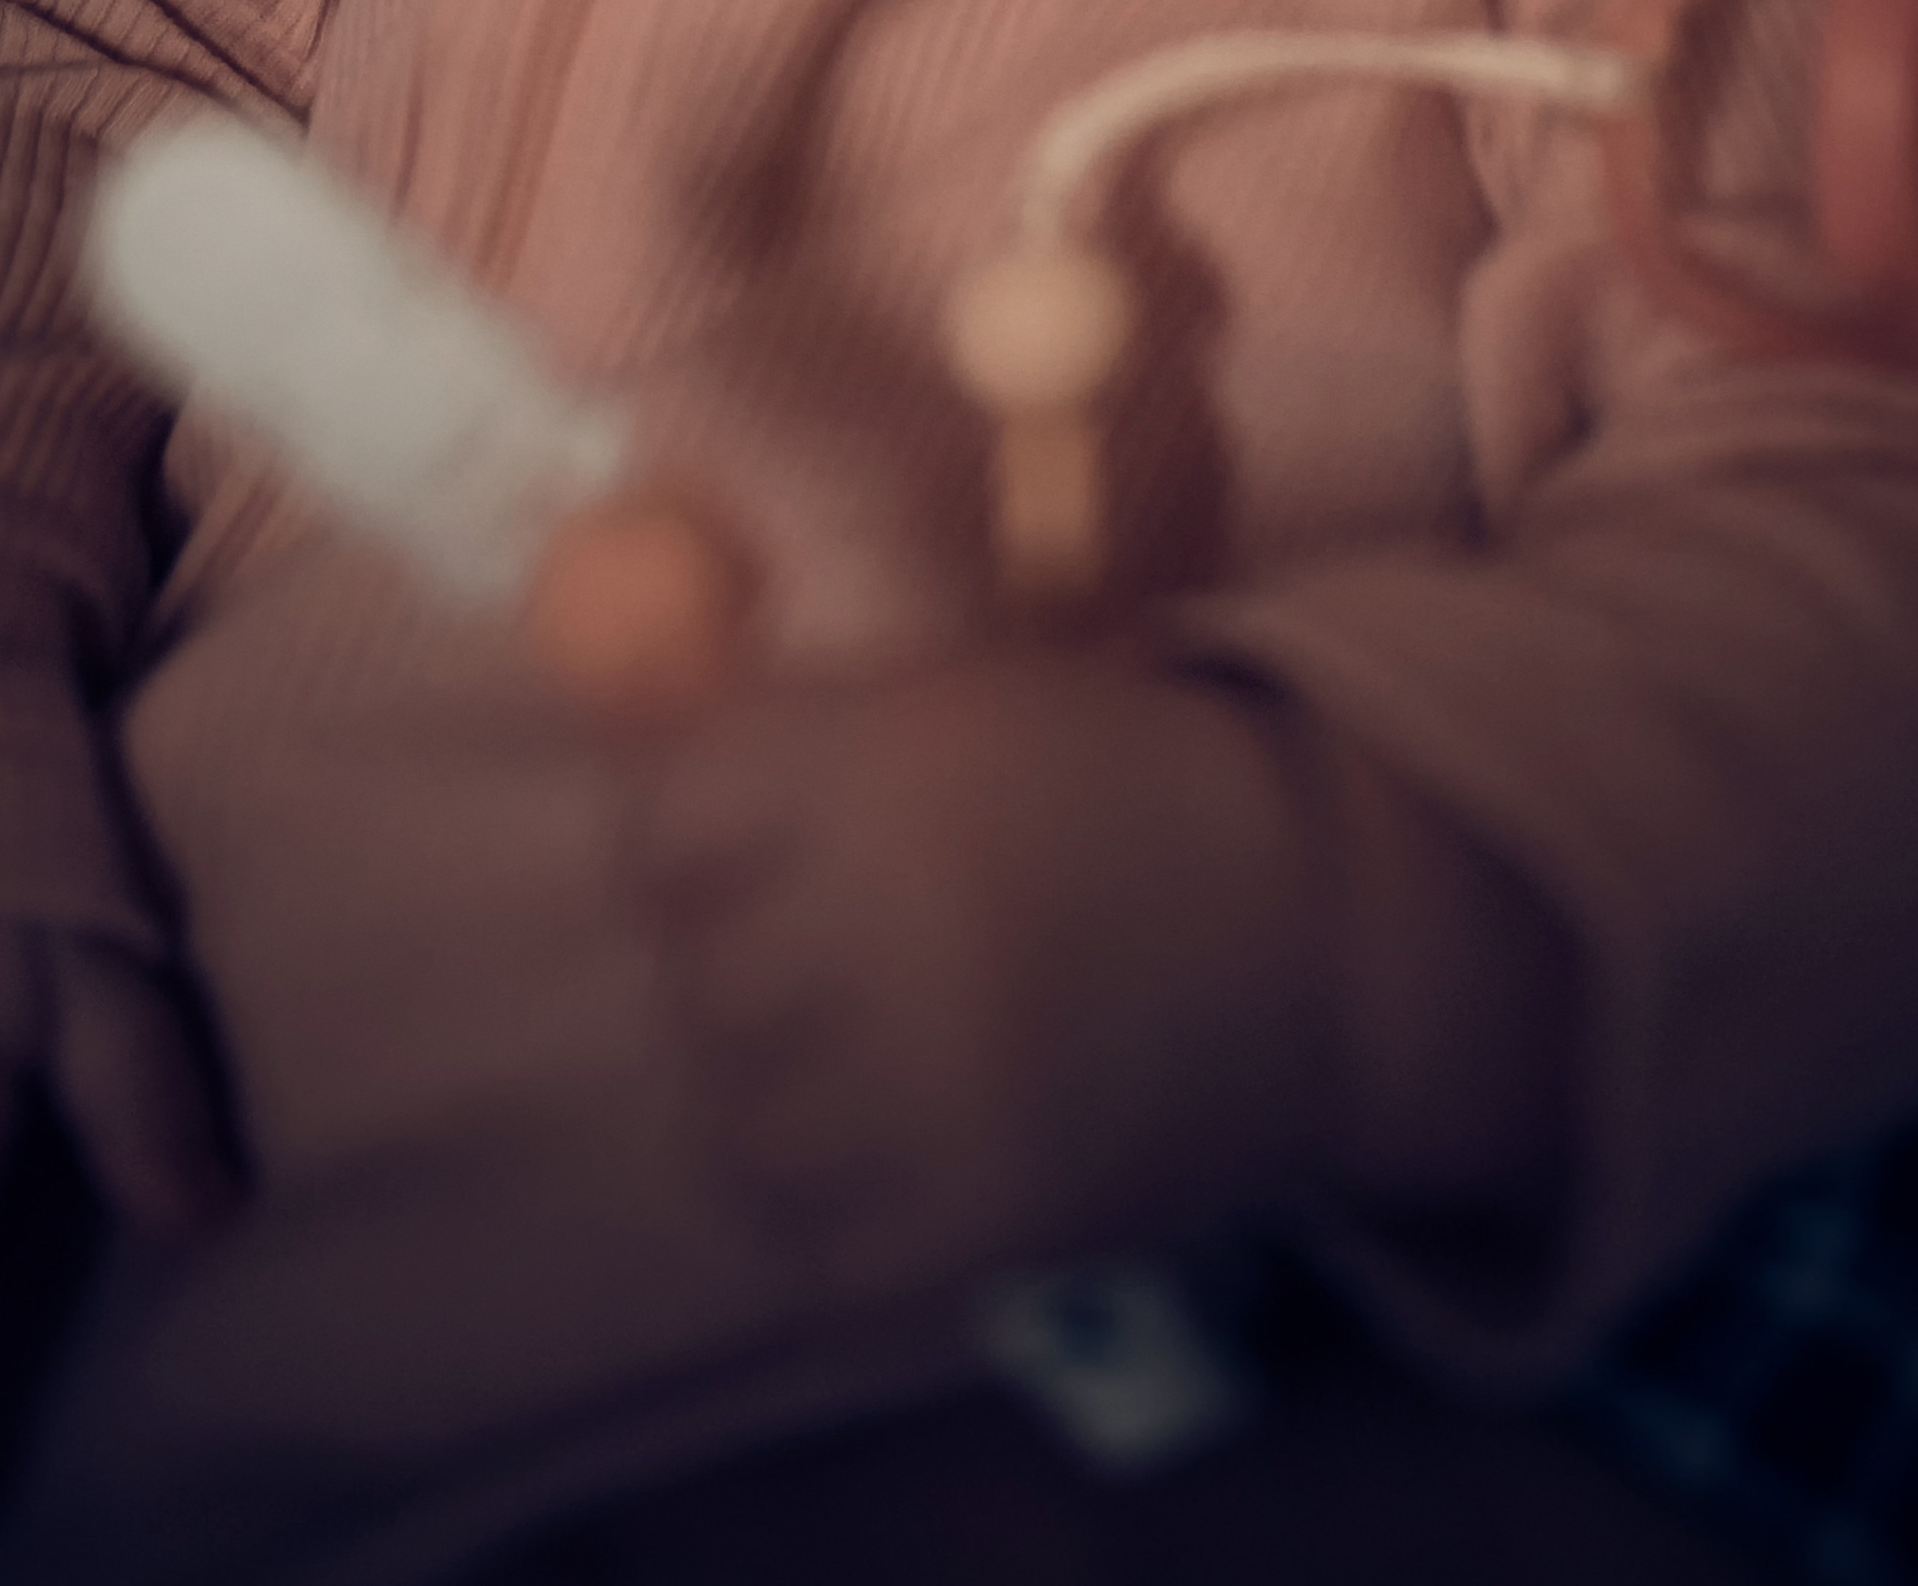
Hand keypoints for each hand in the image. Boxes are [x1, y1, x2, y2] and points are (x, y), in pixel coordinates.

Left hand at [620, 649, 1327, 1317]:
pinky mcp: (966, 1221)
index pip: (661, 817)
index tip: (753, 837)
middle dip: (750, 957)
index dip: (699, 831)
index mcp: (871, 764)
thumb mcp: (956, 693)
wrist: (1320, 924)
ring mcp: (918, 1085)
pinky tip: (919, 1144)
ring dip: (790, 1087)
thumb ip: (795, 715)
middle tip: (844, 949)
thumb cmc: (1122, 781)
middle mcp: (875, 920)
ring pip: (740, 1115)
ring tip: (888, 1052)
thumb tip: (598, 677)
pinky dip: (844, 1206)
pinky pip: (814, 1240)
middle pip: (697, 969)